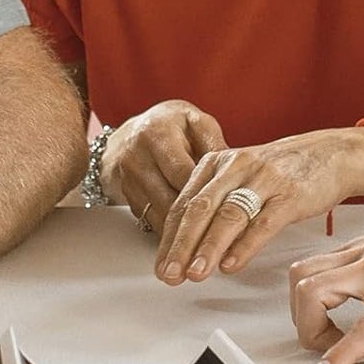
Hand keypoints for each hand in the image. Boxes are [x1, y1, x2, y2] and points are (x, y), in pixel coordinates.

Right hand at [102, 100, 225, 230]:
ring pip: (159, 214)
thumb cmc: (174, 127)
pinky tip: (190, 237)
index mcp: (158, 135)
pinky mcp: (127, 196)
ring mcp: (128, 179)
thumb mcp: (198, 124)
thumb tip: (236, 172)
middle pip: (169, 198)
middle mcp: (137, 157)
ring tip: (208, 240)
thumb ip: (215, 145)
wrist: (134, 132)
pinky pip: (150, 220)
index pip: (182, 172)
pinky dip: (171, 231)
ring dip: (183, 231)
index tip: (228, 208)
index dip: (205, 193)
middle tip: (221, 232)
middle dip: (196, 218)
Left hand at [154, 126, 363, 283]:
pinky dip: (244, 246)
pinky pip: (263, 223)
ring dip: (208, 248)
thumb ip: (219, 203)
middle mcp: (237, 167)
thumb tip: (193, 245)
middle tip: (169, 274)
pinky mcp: (291, 195)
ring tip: (195, 274)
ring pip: (228, 216)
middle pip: (200, 209)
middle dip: (180, 246)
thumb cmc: (288, 170)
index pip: (184, 203)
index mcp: (218, 163)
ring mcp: (264, 180)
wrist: (335, 153)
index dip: (169, 237)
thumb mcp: (244, 177)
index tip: (161, 264)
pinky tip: (232, 264)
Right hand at [287, 182, 363, 363]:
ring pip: (303, 273)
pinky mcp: (359, 245)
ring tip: (327, 329)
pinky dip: (313, 290)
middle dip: (309, 331)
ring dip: (303, 309)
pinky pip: (317, 265)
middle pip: (311, 291)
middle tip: (332, 350)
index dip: (342, 353)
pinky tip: (336, 307)